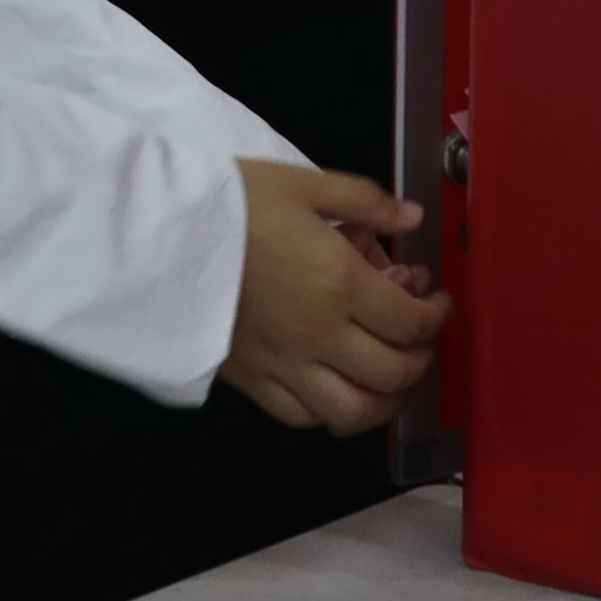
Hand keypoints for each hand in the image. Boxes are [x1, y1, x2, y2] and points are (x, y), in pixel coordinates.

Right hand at [220, 159, 441, 432]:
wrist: (163, 235)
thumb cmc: (235, 204)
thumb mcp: (305, 184)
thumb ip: (366, 202)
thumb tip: (412, 216)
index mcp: (341, 285)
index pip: (412, 323)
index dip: (436, 317)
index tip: (435, 301)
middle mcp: (321, 336)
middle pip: (393, 374)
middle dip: (420, 360)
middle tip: (419, 340)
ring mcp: (285, 366)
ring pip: (352, 413)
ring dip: (383, 402)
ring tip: (387, 380)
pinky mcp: (251, 382)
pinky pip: (301, 417)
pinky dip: (328, 411)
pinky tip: (333, 388)